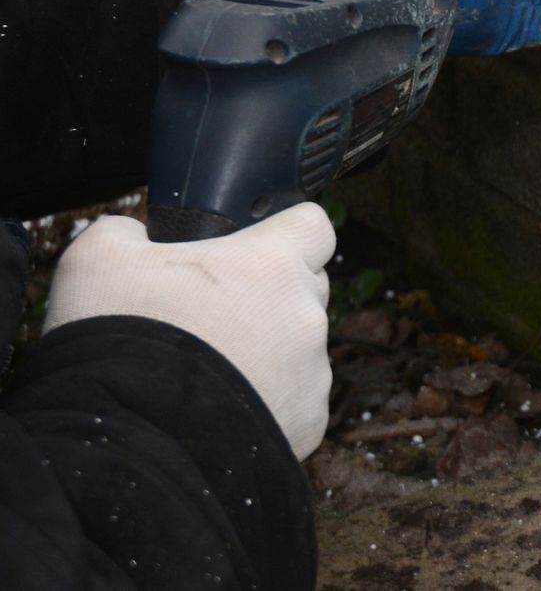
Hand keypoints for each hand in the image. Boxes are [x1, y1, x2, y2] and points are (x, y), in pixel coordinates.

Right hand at [42, 205, 335, 458]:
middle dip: (268, 296)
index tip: (251, 248)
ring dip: (266, 352)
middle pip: (305, 288)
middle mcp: (305, 314)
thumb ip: (127, 231)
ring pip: (298, 347)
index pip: (312, 226)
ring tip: (206, 372)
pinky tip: (216, 411)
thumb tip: (135, 234)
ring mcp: (312, 371)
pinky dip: (265, 402)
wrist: (126, 443)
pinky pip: (294, 400)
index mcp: (272, 264)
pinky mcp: (308, 421)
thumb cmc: (119, 342)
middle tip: (213, 315)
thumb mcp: (98, 261)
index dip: (283, 233)